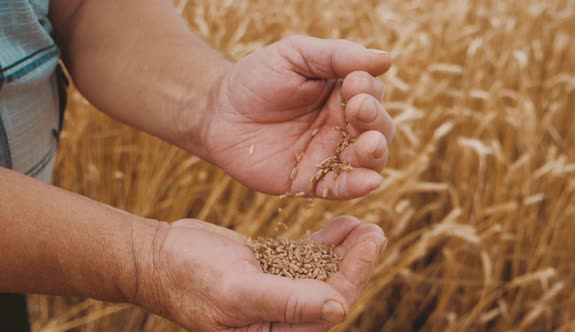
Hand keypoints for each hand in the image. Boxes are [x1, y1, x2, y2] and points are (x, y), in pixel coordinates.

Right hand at [135, 216, 385, 330]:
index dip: (354, 276)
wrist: (158, 257)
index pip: (327, 309)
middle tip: (376, 231)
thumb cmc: (189, 278)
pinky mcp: (273, 271)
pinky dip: (324, 244)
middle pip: (331, 292)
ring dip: (345, 252)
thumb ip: (287, 304)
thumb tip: (338, 309)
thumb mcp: (237, 291)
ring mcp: (278, 293)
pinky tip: (342, 226)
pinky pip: (306, 260)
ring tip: (365, 226)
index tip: (371, 242)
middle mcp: (281, 320)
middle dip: (356, 263)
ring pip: (323, 275)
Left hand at [190, 36, 394, 198]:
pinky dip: (358, 186)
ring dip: (375, 153)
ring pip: (368, 160)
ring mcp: (329, 155)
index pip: (372, 94)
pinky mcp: (312, 182)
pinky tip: (369, 181)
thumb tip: (385, 59)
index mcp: (343, 94)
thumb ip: (337, 56)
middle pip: (379, 128)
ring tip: (370, 144)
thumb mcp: (296, 55)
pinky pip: (341, 187)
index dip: (369, 90)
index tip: (353, 84)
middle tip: (359, 108)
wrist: (218, 113)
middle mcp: (343, 126)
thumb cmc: (257, 77)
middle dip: (375, 120)